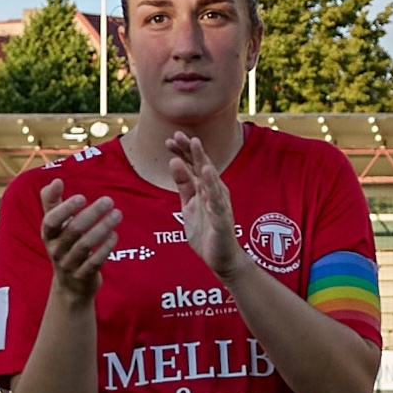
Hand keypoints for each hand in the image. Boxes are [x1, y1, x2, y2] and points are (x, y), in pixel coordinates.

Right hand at [39, 180, 118, 298]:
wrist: (70, 286)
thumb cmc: (64, 247)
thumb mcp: (54, 227)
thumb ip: (52, 202)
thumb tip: (55, 180)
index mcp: (48, 235)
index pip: (51, 221)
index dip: (65, 209)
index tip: (82, 196)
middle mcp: (56, 250)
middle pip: (73, 231)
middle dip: (92, 214)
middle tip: (109, 200)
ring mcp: (69, 265)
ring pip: (85, 245)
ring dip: (103, 227)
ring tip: (117, 214)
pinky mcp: (83, 276)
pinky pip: (95, 261)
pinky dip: (106, 247)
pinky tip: (115, 235)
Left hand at [170, 133, 243, 277]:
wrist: (221, 258)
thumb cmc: (206, 230)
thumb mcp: (189, 205)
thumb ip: (183, 185)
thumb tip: (174, 162)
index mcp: (205, 188)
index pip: (193, 165)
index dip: (182, 152)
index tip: (169, 139)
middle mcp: (215, 192)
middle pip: (203, 166)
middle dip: (191, 150)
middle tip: (179, 134)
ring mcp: (219, 204)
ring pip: (211, 180)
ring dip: (203, 162)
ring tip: (196, 146)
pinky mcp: (222, 219)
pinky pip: (216, 202)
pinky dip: (211, 188)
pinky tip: (206, 176)